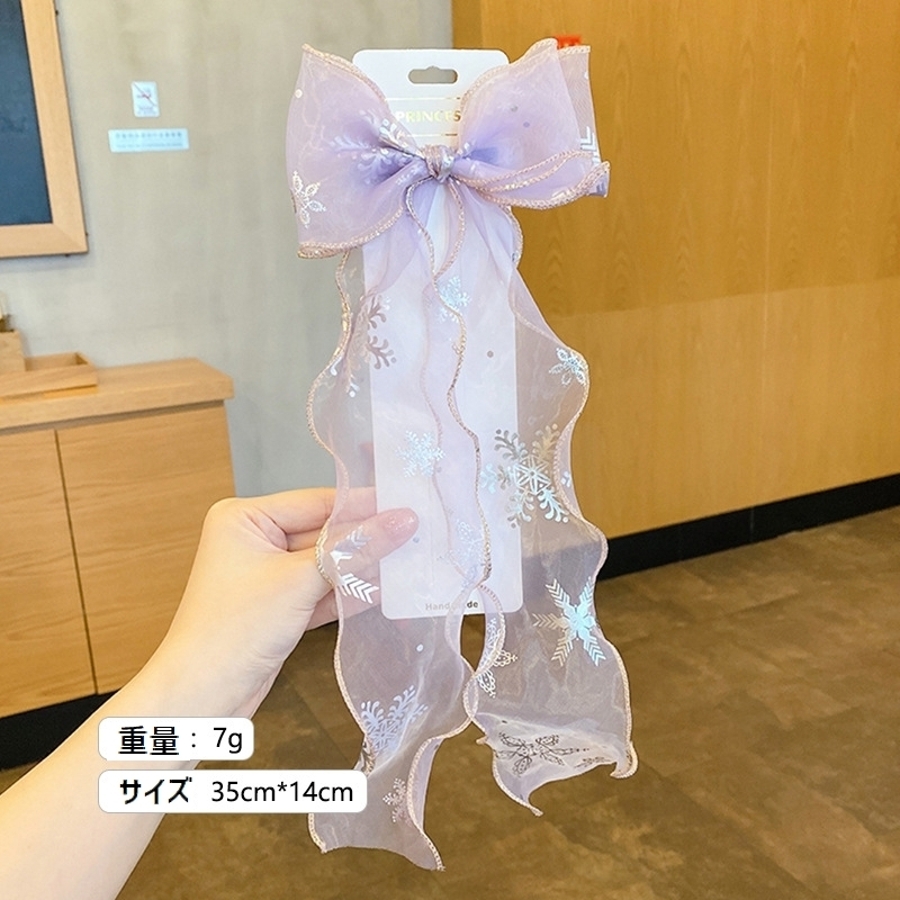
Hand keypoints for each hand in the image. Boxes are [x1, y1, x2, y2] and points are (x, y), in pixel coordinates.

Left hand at [150, 488, 416, 716]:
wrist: (201, 700)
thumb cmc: (233, 630)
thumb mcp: (298, 582)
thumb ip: (353, 550)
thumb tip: (403, 520)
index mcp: (244, 519)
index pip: (316, 502)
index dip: (363, 505)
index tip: (408, 503)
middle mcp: (254, 540)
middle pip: (325, 532)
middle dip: (368, 538)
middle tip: (418, 533)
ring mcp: (268, 576)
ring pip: (328, 563)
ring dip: (364, 567)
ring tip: (412, 560)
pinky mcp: (281, 607)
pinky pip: (324, 590)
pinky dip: (351, 593)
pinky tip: (388, 589)